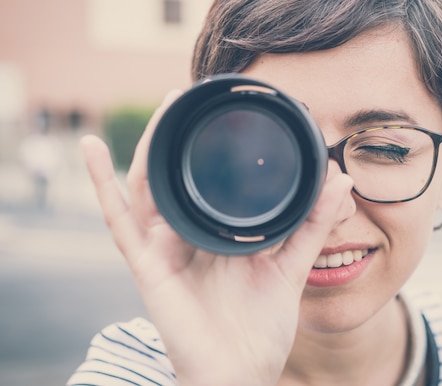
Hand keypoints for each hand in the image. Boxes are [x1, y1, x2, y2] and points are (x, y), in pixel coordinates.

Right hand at [81, 90, 353, 385]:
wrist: (241, 372)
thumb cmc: (260, 327)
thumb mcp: (291, 267)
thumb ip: (312, 224)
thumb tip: (339, 179)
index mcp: (220, 233)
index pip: (213, 181)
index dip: (217, 148)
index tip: (233, 111)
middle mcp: (189, 235)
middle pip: (177, 175)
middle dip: (181, 136)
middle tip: (190, 96)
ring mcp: (166, 247)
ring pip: (147, 186)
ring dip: (151, 145)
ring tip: (165, 107)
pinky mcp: (148, 265)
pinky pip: (118, 221)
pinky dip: (100, 184)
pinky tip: (90, 149)